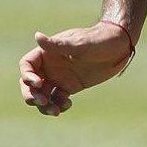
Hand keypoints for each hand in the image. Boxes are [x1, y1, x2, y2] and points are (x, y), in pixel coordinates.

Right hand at [18, 21, 134, 116]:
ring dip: (43, 105)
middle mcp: (50, 65)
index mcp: (48, 52)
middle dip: (31, 94)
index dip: (27, 75)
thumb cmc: (99, 40)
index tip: (38, 83)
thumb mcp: (80, 44)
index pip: (27, 65)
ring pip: (42, 94)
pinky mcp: (69, 87)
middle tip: (42, 102)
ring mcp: (59, 77)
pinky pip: (56, 99)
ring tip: (55, 111)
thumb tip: (37, 36)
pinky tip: (67, 105)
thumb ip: (57, 45)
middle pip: (30, 83)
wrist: (120, 47)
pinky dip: (58, 105)